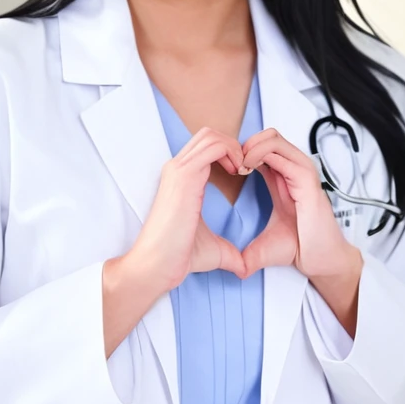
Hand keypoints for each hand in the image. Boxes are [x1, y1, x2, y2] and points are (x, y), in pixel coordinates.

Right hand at [129, 127, 247, 292]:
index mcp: (181, 180)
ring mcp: (179, 169)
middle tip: (247, 169)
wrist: (157, 265)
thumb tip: (245, 268)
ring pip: (211, 136)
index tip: (245, 174)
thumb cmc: (178, 258)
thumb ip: (230, 253)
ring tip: (245, 169)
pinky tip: (241, 171)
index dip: (230, 154)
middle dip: (234, 146)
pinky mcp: (185, 174)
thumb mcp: (213, 250)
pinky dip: (234, 152)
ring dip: (235, 148)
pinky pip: (215, 146)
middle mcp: (177, 169)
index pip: (206, 148)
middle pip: (209, 135)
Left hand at [238, 127, 357, 279]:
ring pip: (273, 138)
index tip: (227, 169)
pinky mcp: (306, 178)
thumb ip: (247, 251)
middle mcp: (293, 169)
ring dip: (250, 146)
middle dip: (245, 144)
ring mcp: (301, 171)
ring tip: (238, 166)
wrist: (320, 259)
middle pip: (267, 135)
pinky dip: (259, 154)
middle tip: (231, 164)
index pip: (261, 146)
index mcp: (282, 177)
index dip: (241, 151)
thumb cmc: (299, 247)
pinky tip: (246, 169)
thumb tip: (235, 269)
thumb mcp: (264, 244)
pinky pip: (280, 153)